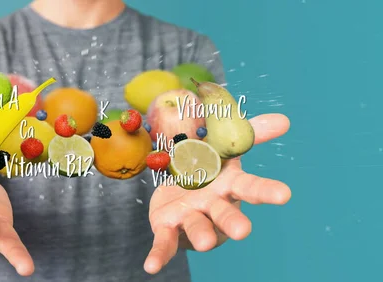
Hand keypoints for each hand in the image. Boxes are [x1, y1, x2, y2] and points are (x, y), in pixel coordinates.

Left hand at [144, 113, 291, 273]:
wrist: (177, 186)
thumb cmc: (207, 168)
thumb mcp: (225, 148)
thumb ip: (251, 134)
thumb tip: (284, 120)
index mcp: (228, 185)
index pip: (251, 187)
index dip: (267, 190)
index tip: (285, 194)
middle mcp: (213, 205)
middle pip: (226, 214)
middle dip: (234, 222)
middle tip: (243, 231)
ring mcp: (191, 217)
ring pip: (199, 227)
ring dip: (202, 235)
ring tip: (206, 243)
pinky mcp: (168, 226)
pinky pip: (165, 243)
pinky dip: (159, 255)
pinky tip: (151, 267)